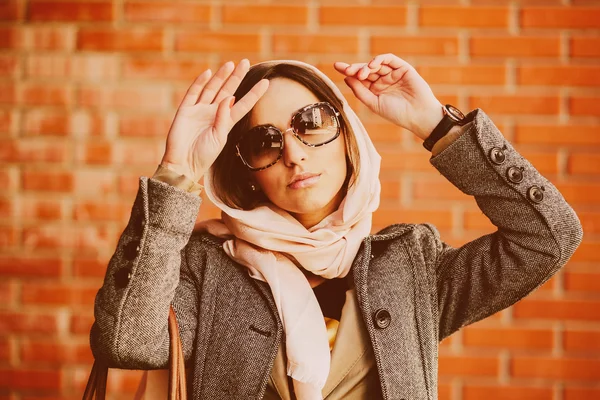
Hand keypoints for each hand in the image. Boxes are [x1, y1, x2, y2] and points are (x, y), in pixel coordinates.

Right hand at [161, 59, 268, 181]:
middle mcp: (213, 113)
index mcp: (226, 122)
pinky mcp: (185, 110)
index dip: (253, 94)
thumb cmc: (203, 156)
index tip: (265, 83)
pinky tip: (208, 73)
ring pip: (212, 89)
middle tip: (246, 63)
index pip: (243, 104)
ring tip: (230, 64)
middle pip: (227, 91)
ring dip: (221, 77)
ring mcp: (199, 110)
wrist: (183, 164)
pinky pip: (193, 93)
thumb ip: (224, 118)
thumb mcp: (219, 138)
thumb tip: (230, 97)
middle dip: (236, 77)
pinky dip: (200, 82)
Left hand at [334, 53, 442, 139]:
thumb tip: (346, 78)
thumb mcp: (374, 103)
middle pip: (366, 69)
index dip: (348, 71)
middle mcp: (383, 80)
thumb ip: (360, 91)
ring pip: (376, 64)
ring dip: (366, 66)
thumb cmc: (397, 113)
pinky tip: (372, 65)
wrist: (418, 116)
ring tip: (361, 74)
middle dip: (355, 68)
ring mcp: (393, 73)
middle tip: (345, 69)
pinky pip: (389, 59)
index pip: (359, 78)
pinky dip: (379, 59)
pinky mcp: (403, 68)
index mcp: (375, 90)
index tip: (337, 66)